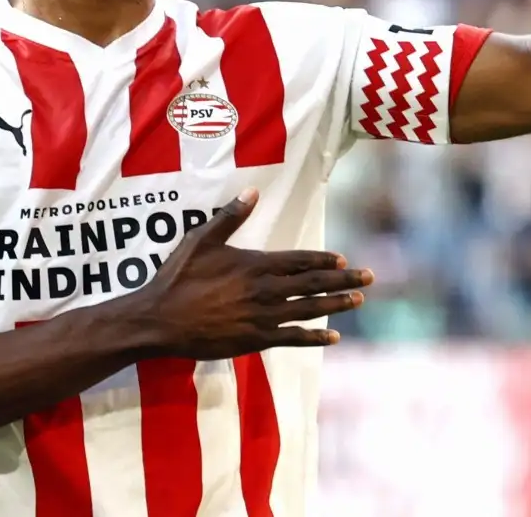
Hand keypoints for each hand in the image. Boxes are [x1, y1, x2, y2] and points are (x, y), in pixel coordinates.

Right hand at [127, 189, 372, 360]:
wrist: (161, 319)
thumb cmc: (178, 277)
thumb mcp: (200, 239)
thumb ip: (229, 217)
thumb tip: (252, 192)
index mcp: (254, 264)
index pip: (299, 260)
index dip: (323, 259)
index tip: (343, 259)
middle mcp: (265, 290)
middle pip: (313, 283)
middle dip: (343, 279)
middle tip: (369, 277)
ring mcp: (263, 317)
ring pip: (309, 308)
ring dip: (337, 303)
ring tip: (358, 300)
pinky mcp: (256, 339)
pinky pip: (293, 337)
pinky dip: (315, 336)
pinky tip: (334, 336)